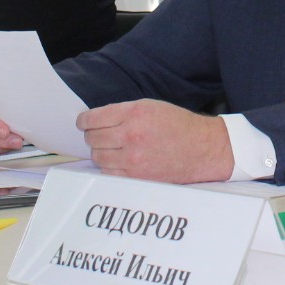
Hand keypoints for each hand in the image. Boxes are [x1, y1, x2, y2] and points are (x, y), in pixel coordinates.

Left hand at [76, 99, 232, 182]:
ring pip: (97, 156)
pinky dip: (109, 166)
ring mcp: (132, 159)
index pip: (93, 118)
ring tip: (114, 148)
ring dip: (101, 152)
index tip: (83, 123)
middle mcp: (131, 136)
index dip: (84, 121)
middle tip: (101, 135)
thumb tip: (95, 121)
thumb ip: (122, 112)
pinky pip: (108, 172)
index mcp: (134, 114)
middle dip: (93, 135)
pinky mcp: (136, 177)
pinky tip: (119, 161)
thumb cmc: (177, 125)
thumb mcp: (150, 107)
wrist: (201, 149)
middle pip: (92, 138)